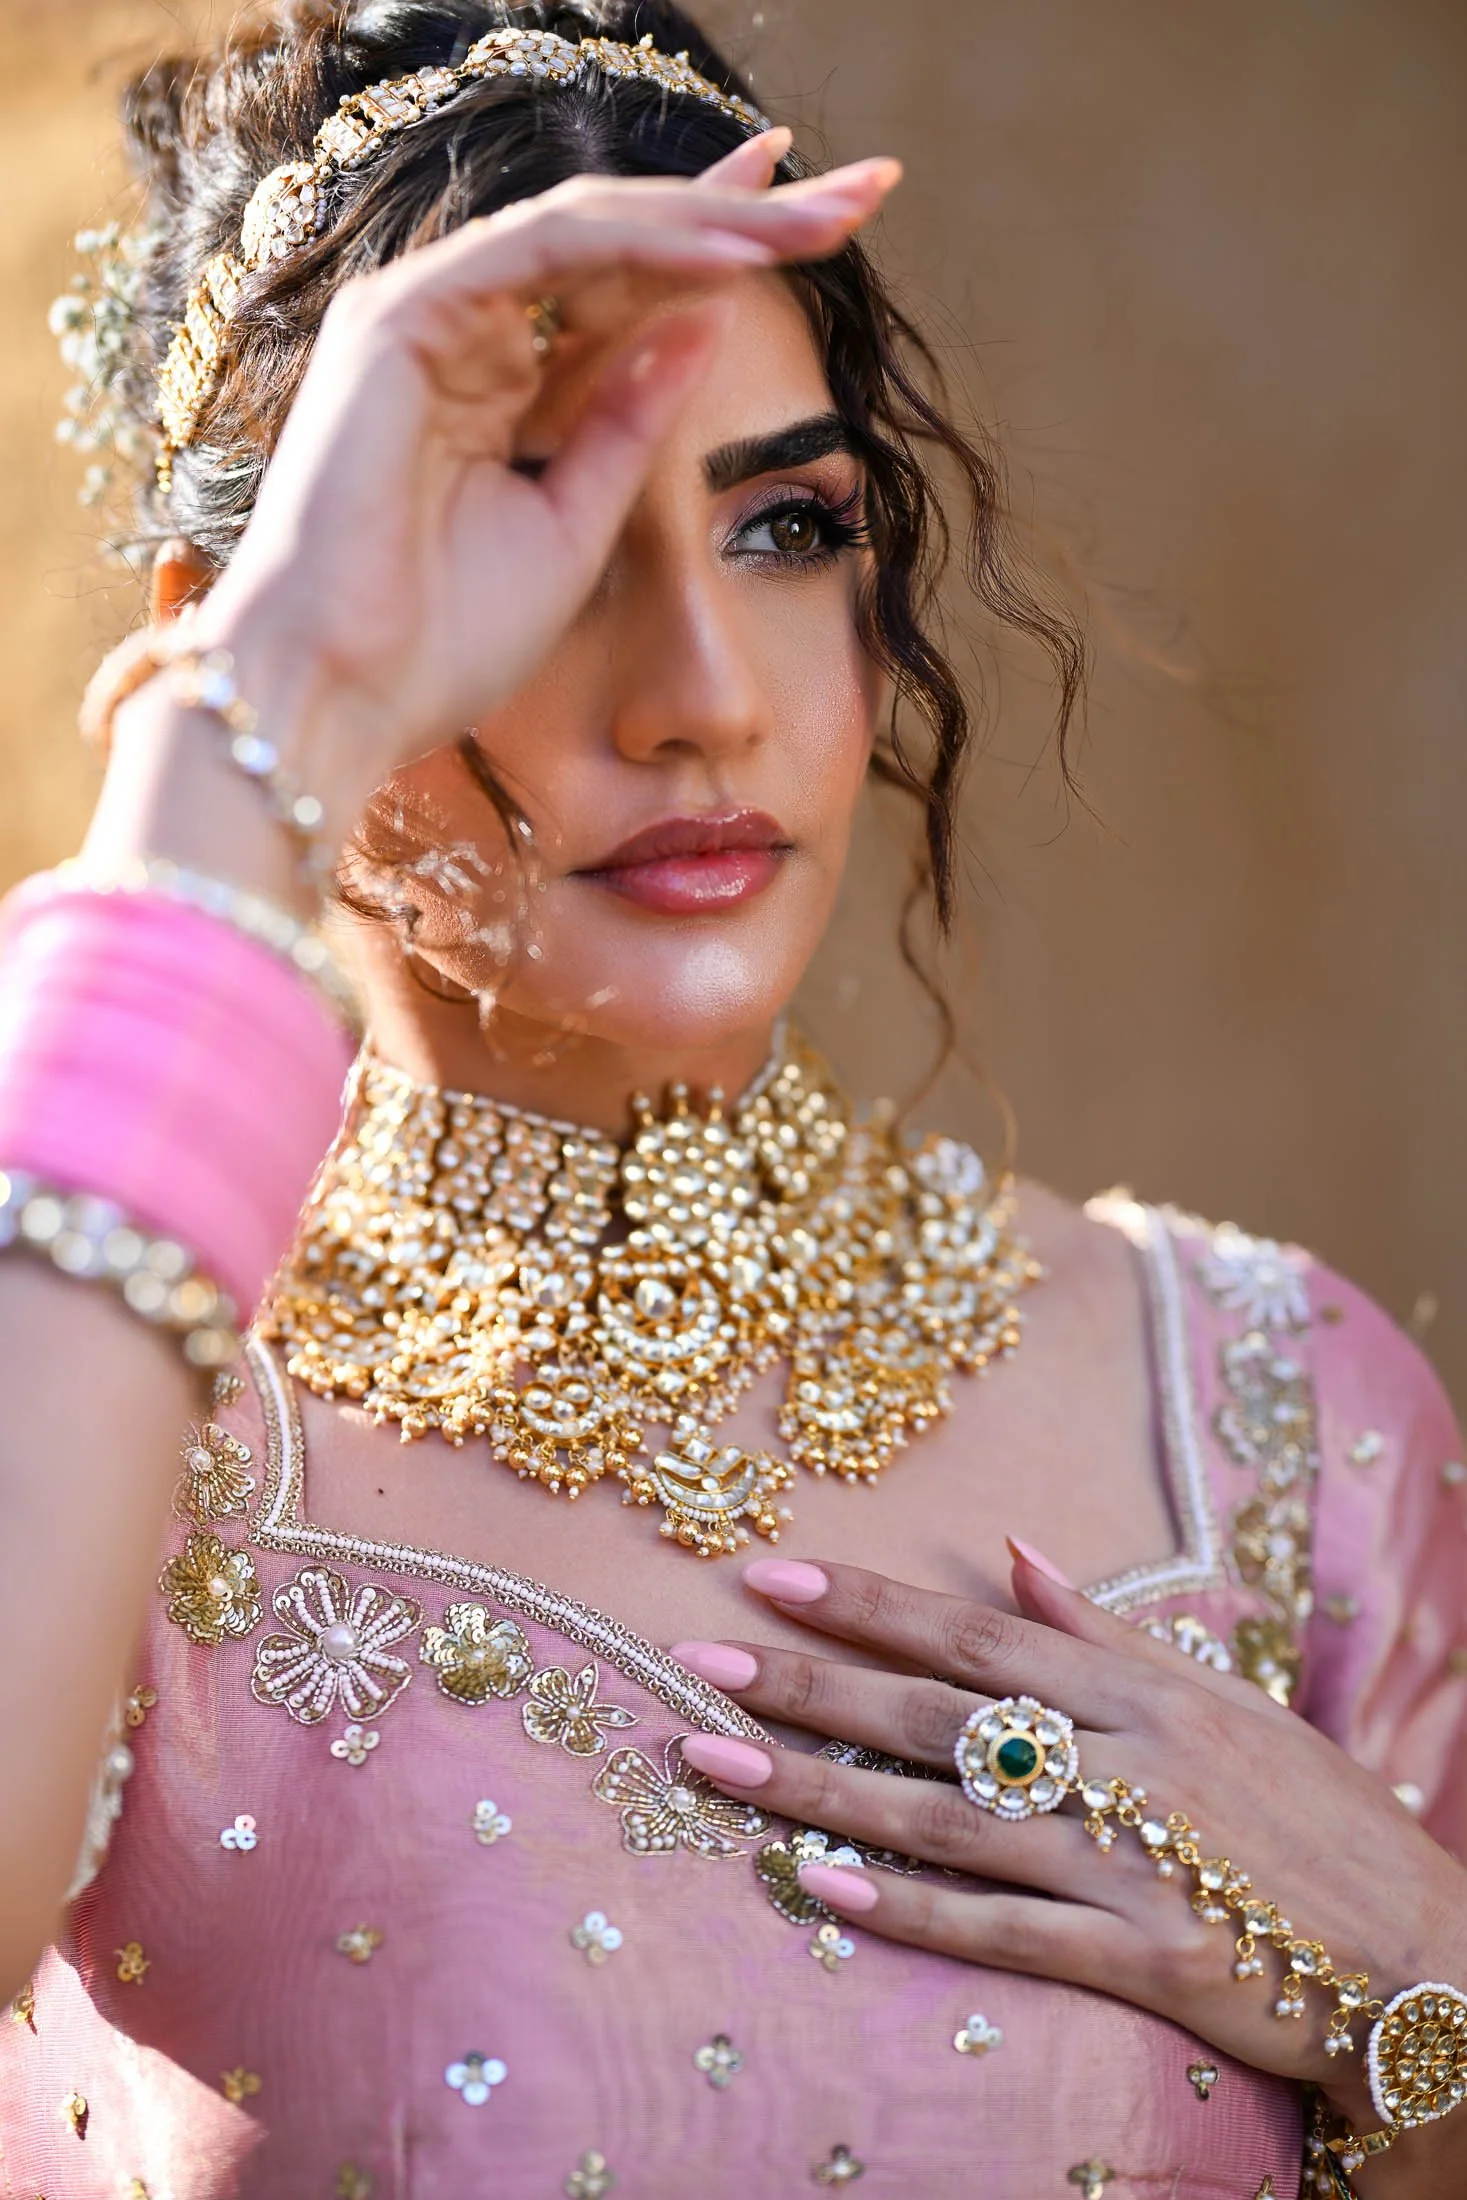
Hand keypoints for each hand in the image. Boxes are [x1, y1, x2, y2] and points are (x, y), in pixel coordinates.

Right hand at [190, 134, 900, 838]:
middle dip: (746, 212)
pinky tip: (735, 253)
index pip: (621, 284)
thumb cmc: (440, 641)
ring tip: (821, 220)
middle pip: (621, 237)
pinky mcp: (402, 315)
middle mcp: (458, 327)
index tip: (820, 222)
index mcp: (491, 379)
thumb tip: (704, 324)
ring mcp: (425, 312)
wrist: (341, 697)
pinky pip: (546, 249)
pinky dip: (643, 243)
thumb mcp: (573, 523)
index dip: (718, 243)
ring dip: (714, 218)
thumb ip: (627, 420)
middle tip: (863, 194)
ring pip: (593, 227)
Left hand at [671, 1548, 1466, 2118]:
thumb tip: (1013, 1549)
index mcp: (1142, 1692)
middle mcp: (1124, 1763)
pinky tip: (818, 1884)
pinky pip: (1003, 1930)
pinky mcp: (1141, 1958)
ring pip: (943, 1816)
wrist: (1425, 1954)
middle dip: (808, 1684)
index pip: (974, 1635)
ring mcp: (1128, 1863)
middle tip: (695, 1662)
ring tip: (713, 1761)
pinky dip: (909, 1907)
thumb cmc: (1317, 1817)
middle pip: (936, 1715)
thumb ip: (1108, 1629)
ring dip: (818, 1787)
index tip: (766, 1576)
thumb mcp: (1225, 1698)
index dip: (866, 1603)